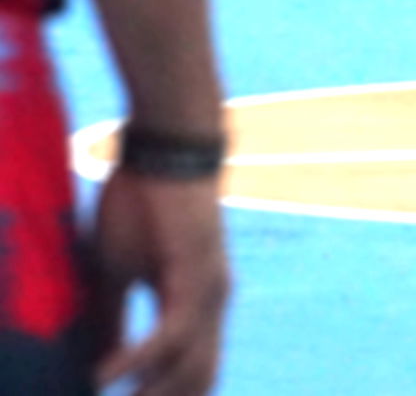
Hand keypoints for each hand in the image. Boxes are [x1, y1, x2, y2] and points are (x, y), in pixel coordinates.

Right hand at [88, 167, 228, 395]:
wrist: (168, 148)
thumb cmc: (142, 202)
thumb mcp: (119, 271)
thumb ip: (113, 318)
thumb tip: (98, 366)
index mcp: (197, 303)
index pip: (192, 372)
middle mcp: (212, 303)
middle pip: (198, 381)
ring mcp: (209, 290)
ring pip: (190, 369)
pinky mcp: (195, 274)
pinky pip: (171, 333)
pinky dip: (137, 361)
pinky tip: (102, 376)